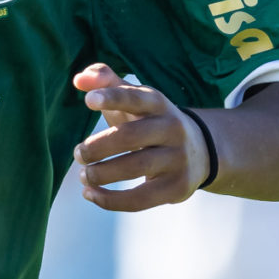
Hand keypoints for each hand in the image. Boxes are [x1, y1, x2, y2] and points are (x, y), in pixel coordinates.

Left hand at [72, 62, 210, 211]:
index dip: (112, 97)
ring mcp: (178, 159)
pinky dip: (109, 199)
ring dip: (101, 174)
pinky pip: (139, 199)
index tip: (88, 101)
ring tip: (83, 175)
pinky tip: (90, 194)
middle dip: (98, 147)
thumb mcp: (136, 99)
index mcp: (159, 104)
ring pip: (135, 168)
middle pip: (130, 137)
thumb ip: (107, 83)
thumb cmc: (151, 122)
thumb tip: (79, 79)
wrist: (200, 151)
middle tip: (78, 153)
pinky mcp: (177, 188)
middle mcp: (172, 129)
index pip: (136, 97)